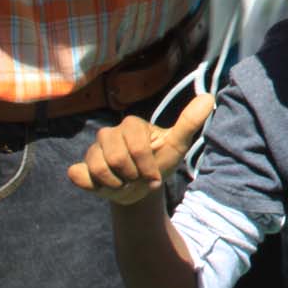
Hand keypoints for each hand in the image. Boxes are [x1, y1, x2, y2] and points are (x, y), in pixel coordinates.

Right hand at [67, 95, 213, 204]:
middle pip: (115, 157)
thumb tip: (208, 98)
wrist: (141, 189)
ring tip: (124, 182)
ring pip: (98, 167)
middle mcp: (109, 133)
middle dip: (131, 176)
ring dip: (115, 183)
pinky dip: (94, 186)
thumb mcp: (177, 145)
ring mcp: (93, 150)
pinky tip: (104, 185)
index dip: (146, 166)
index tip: (155, 175)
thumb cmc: (160, 163)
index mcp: (131, 125)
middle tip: (138, 178)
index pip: (136, 146)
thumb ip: (189, 123)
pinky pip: (79, 175)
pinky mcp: (80, 167)